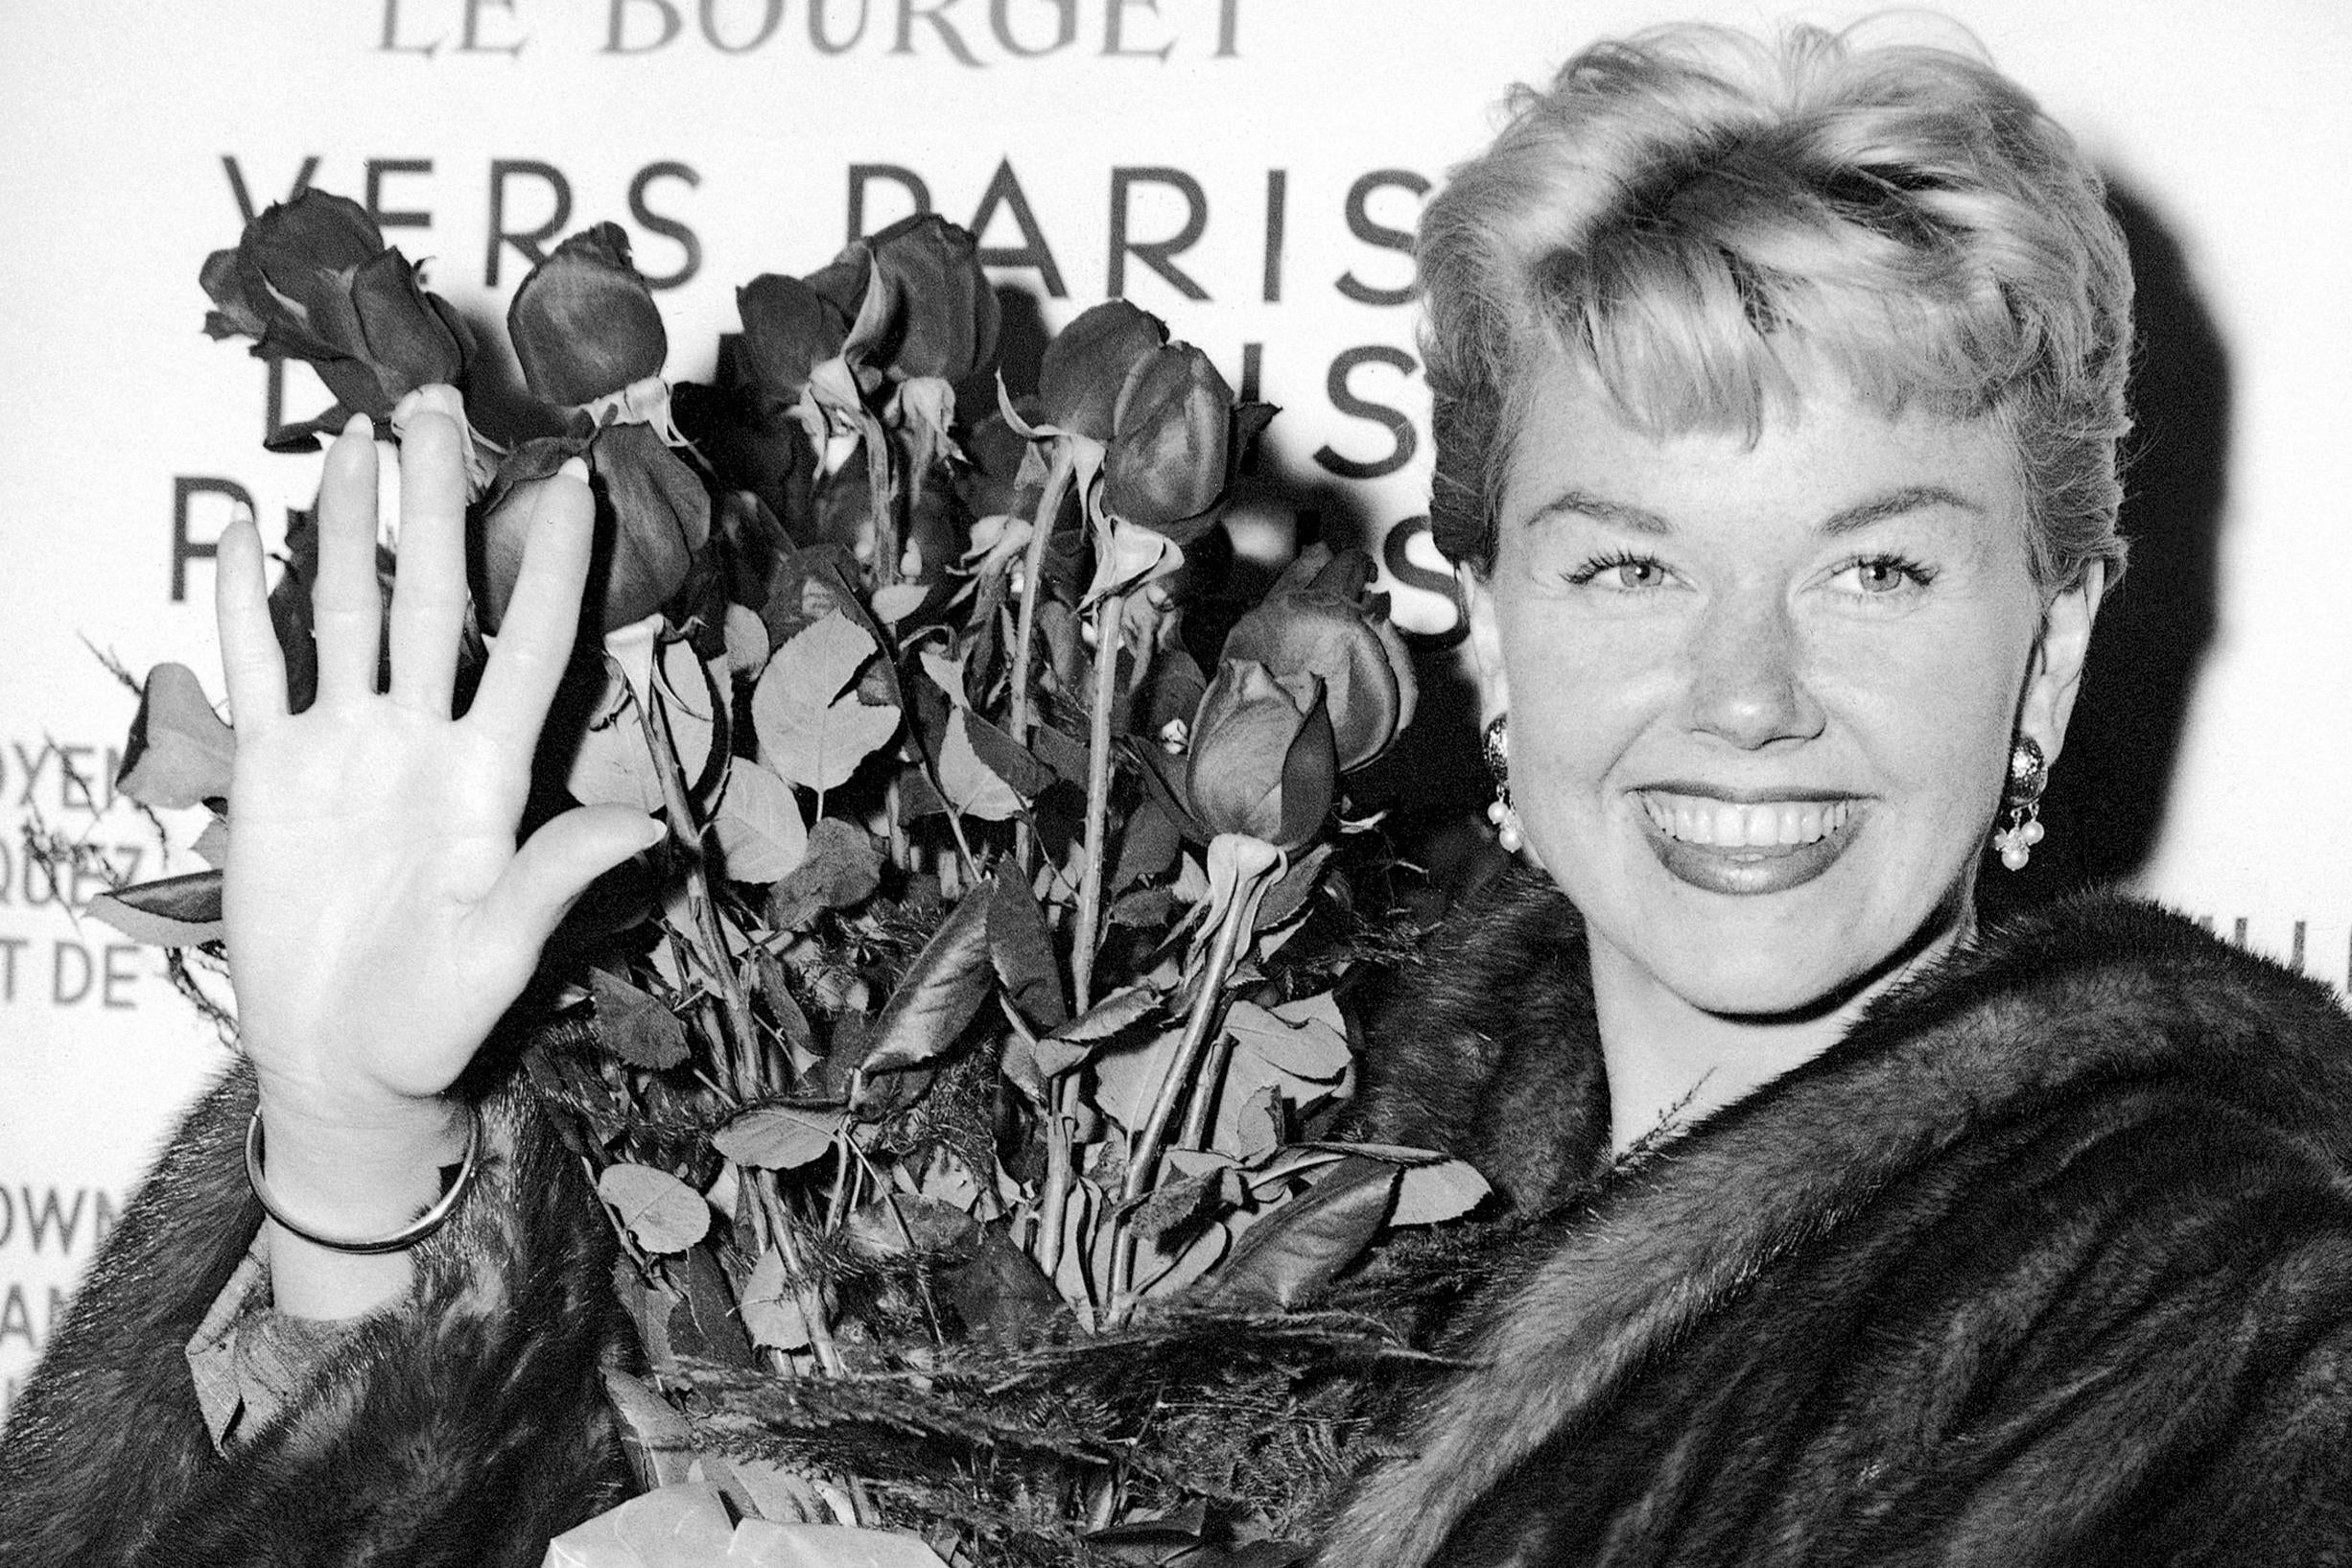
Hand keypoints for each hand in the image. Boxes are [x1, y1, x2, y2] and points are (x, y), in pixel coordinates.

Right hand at [214, 394, 656, 1301]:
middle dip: (436, 502)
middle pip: (431, 597)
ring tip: (351, 440)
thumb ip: (556, 880)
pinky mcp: (272, 774)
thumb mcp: (500, 954)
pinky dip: (246, 612)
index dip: (551, 567)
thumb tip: (645, 827)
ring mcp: (346, 748)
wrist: (342, 1065)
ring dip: (346, 528)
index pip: (530, 647)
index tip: (574, 481)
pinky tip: (242, 543)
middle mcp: (423, 739)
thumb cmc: (435, 1021)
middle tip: (439, 401)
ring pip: (345, 613)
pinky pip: (260, 674)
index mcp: (490, 775)